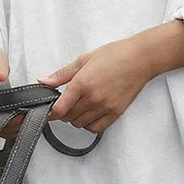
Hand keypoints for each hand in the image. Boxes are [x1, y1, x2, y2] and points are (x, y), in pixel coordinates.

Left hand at [38, 37, 152, 133]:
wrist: (140, 59)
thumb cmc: (115, 55)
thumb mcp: (84, 59)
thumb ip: (62, 74)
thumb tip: (44, 82)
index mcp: (82, 83)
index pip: (59, 109)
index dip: (51, 111)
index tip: (49, 109)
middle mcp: (93, 98)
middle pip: (68, 117)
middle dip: (63, 112)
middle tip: (67, 101)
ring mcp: (104, 107)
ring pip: (80, 124)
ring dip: (76, 118)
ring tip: (80, 105)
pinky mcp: (115, 113)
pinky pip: (95, 128)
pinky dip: (89, 124)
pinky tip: (90, 113)